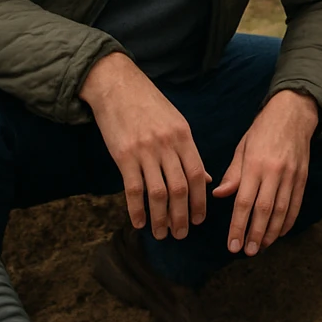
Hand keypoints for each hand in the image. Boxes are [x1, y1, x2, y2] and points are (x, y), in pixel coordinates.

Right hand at [80, 52, 208, 240]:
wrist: (118, 86)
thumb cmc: (149, 105)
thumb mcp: (176, 122)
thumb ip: (189, 151)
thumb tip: (204, 179)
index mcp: (183, 136)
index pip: (196, 175)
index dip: (199, 201)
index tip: (199, 219)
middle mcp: (167, 145)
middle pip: (179, 189)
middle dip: (182, 216)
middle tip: (181, 234)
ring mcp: (145, 151)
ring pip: (157, 193)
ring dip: (161, 218)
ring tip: (162, 233)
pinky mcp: (123, 156)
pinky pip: (133, 189)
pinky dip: (137, 210)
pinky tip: (139, 223)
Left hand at [213, 90, 318, 256]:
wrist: (293, 114)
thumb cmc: (261, 131)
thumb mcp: (242, 147)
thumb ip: (233, 173)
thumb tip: (219, 195)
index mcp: (254, 164)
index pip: (244, 202)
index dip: (238, 226)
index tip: (233, 245)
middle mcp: (274, 172)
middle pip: (264, 210)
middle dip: (255, 234)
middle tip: (247, 252)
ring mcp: (291, 175)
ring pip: (282, 211)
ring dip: (272, 232)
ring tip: (261, 247)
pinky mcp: (303, 177)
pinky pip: (296, 204)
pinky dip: (289, 221)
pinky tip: (280, 233)